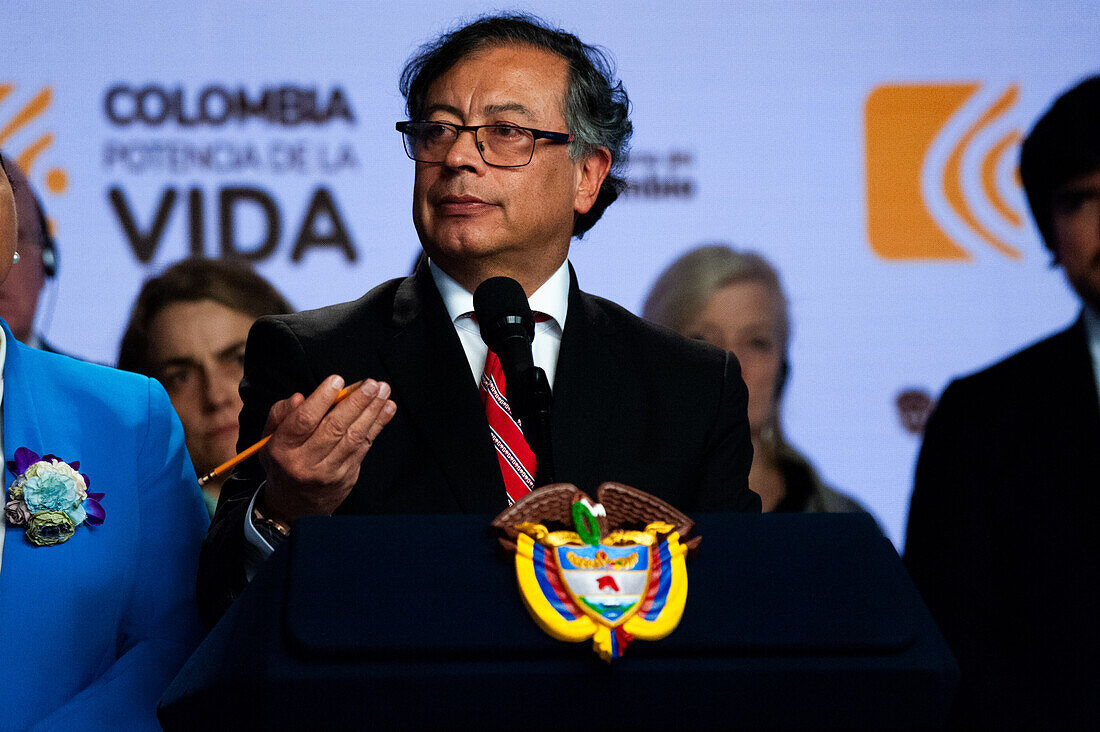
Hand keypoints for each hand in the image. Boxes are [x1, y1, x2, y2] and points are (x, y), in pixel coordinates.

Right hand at [258, 375, 395, 523]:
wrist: (294, 506)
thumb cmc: (283, 460)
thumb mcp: (269, 439)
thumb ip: (280, 414)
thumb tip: (301, 398)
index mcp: (282, 449)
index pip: (303, 420)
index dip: (322, 398)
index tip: (337, 379)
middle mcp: (305, 462)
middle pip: (334, 428)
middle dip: (356, 403)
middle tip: (372, 384)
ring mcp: (328, 472)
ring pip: (353, 437)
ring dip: (372, 412)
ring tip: (384, 391)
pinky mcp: (346, 476)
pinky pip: (364, 447)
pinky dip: (377, 426)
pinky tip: (387, 408)